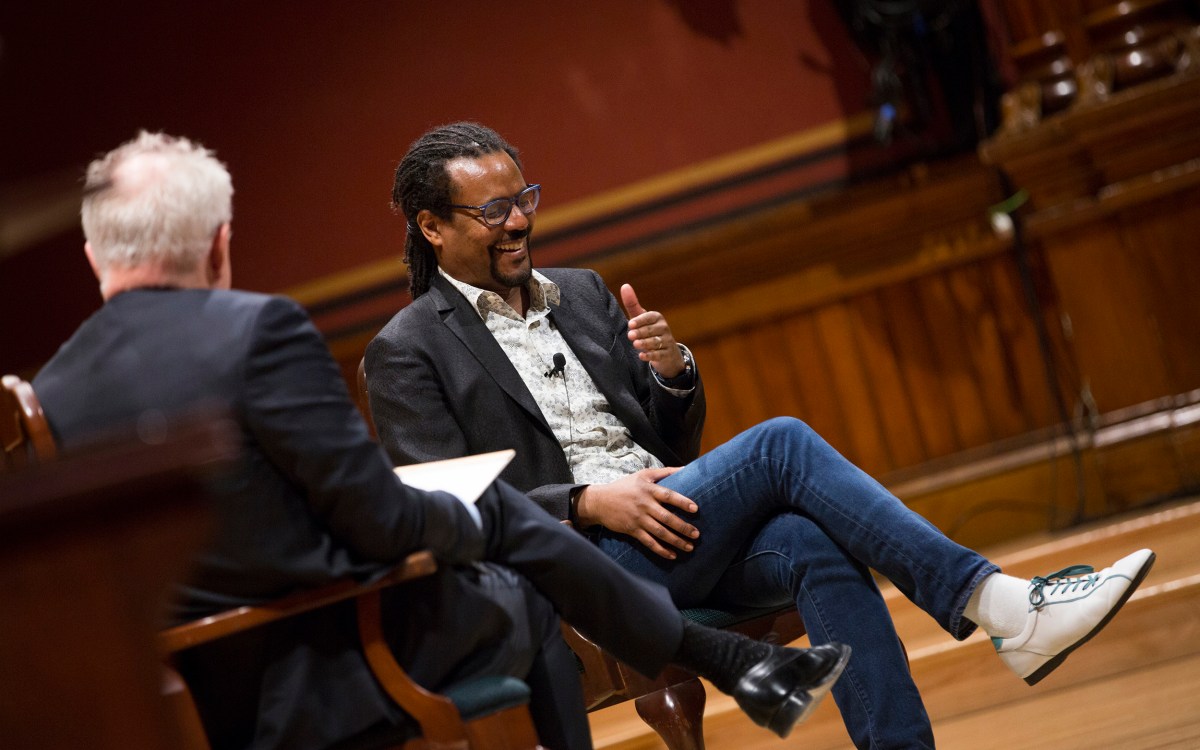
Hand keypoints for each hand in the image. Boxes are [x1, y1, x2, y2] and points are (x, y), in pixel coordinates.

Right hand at [575, 467, 699, 559]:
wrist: (600, 501)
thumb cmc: (624, 486)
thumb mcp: (643, 475)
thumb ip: (665, 472)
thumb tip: (686, 468)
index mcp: (648, 490)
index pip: (668, 496)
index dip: (682, 502)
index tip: (695, 509)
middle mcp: (644, 505)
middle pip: (667, 518)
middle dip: (683, 527)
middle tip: (697, 534)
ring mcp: (638, 519)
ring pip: (660, 532)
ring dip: (676, 541)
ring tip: (690, 547)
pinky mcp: (632, 530)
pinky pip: (649, 542)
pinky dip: (661, 550)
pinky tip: (672, 555)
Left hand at [621, 283, 686, 377]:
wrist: (667, 352)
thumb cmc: (649, 331)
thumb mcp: (640, 318)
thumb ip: (632, 304)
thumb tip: (625, 286)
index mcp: (657, 318)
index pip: (649, 317)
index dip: (640, 321)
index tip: (630, 324)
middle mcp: (664, 328)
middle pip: (652, 330)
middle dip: (641, 333)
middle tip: (630, 335)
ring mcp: (667, 342)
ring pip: (656, 342)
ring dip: (645, 344)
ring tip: (635, 344)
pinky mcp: (667, 355)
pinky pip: (659, 355)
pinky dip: (650, 356)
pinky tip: (641, 356)